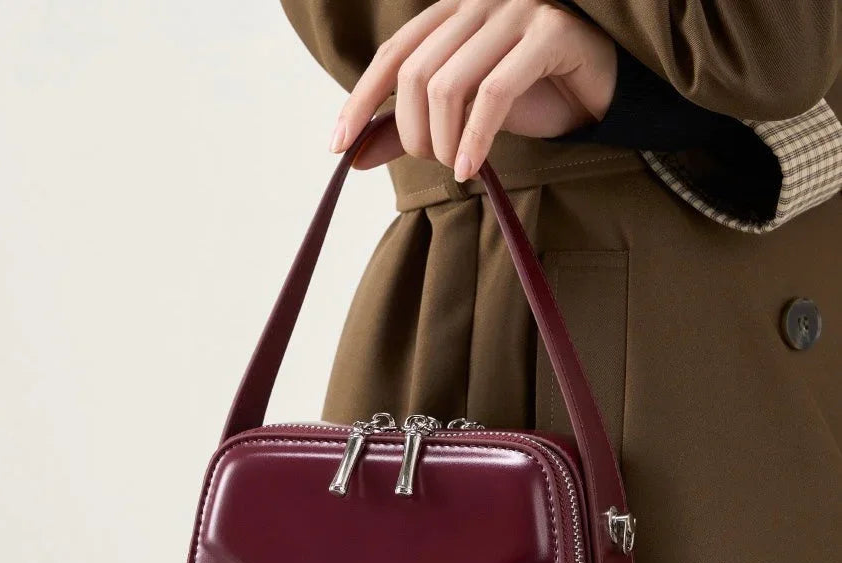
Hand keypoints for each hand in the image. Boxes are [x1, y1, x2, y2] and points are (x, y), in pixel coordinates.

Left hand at [329, 0, 616, 179]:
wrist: (601, 92)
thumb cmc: (530, 96)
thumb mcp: (461, 114)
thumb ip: (410, 127)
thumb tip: (355, 156)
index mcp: (451, 12)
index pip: (392, 54)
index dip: (360, 101)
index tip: (338, 147)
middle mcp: (478, 1)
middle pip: (415, 73)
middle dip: (411, 132)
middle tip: (431, 161)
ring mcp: (514, 11)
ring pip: (447, 84)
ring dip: (441, 140)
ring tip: (454, 166)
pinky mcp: (548, 34)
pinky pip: (493, 93)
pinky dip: (475, 139)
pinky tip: (470, 169)